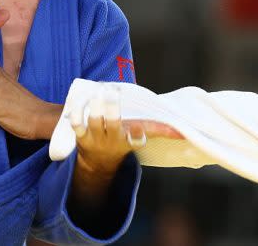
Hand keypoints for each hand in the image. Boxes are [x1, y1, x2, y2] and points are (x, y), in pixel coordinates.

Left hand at [50, 84, 182, 161]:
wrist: (98, 162)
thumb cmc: (122, 141)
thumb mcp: (139, 138)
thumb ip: (157, 130)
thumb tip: (181, 131)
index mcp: (129, 140)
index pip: (138, 137)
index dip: (140, 133)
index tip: (139, 126)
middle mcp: (113, 139)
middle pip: (113, 125)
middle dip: (113, 110)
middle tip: (113, 93)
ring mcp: (96, 139)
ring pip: (95, 123)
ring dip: (95, 108)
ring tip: (98, 93)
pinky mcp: (81, 137)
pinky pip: (76, 126)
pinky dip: (76, 115)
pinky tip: (78, 104)